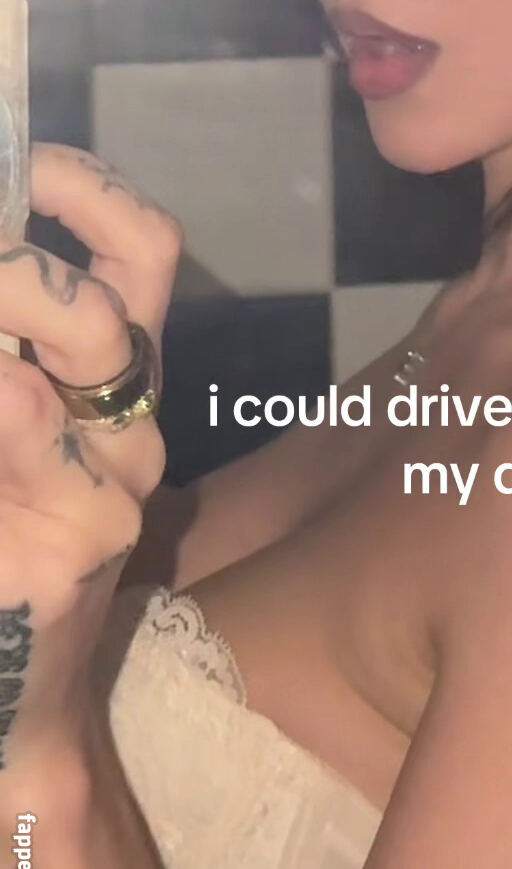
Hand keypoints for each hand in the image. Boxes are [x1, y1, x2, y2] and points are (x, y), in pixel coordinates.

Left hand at [0, 143, 183, 775]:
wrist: (8, 704)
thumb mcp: (9, 424)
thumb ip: (10, 347)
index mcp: (113, 379)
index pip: (142, 253)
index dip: (91, 193)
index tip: (30, 164)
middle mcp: (130, 422)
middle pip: (109, 299)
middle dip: (13, 265)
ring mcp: (116, 486)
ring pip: (74, 353)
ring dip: (4, 305)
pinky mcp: (85, 541)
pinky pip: (30, 429)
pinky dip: (3, 401)